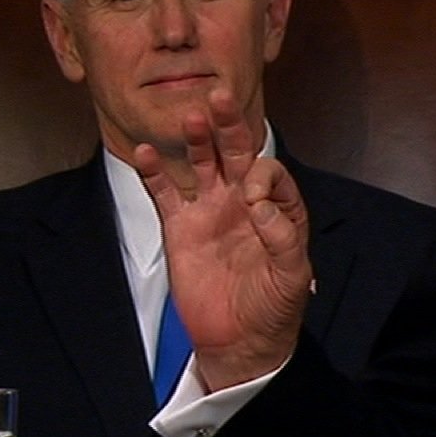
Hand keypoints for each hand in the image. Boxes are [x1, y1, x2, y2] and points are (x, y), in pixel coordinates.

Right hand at [133, 90, 311, 390]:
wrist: (240, 341)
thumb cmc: (275, 307)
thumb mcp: (292, 275)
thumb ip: (283, 238)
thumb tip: (260, 206)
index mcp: (277, 208)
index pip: (268, 171)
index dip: (261, 173)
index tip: (250, 197)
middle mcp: (243, 201)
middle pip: (236, 153)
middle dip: (229, 126)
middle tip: (220, 96)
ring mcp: (210, 210)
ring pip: (201, 163)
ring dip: (196, 139)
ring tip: (190, 117)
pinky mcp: (180, 227)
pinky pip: (164, 193)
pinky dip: (153, 172)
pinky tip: (143, 151)